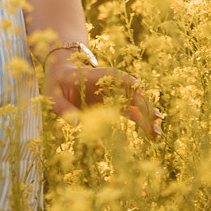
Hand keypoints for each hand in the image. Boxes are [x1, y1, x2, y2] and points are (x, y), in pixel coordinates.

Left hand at [43, 45, 160, 138]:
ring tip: (157, 134)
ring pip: (136, 105)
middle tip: (155, 125)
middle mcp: (112, 83)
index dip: (131, 85)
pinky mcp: (115, 103)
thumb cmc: (57, 83)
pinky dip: (141, 121)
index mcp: (98, 76)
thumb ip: (63, 108)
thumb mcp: (53, 94)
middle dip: (145, 108)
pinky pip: (131, 112)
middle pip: (133, 94)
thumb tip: (76, 122)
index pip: (119, 78)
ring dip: (147, 118)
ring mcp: (115, 93)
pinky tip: (151, 132)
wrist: (62, 76)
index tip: (141, 92)